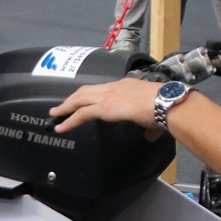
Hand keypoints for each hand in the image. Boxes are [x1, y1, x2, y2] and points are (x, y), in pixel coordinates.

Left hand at [50, 77, 165, 139]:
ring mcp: (108, 96)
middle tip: (61, 106)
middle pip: (87, 91)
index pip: (104, 90)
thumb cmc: (164, 107)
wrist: (165, 103)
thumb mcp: (155, 116)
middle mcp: (115, 87)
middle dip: (72, 99)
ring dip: (66, 107)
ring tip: (55, 115)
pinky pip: (81, 114)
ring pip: (80, 99)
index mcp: (127, 86)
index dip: (92, 96)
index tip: (85, 101)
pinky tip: (61, 127)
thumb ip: (149, 126)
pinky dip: (69, 120)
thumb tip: (151, 134)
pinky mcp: (104, 107)